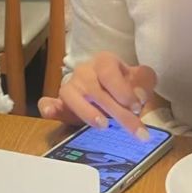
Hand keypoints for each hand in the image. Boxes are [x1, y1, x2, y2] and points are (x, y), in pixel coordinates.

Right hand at [38, 52, 156, 137]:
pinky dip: (48, 107)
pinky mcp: (59, 102)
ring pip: (72, 96)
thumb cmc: (124, 84)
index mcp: (104, 62)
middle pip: (96, 90)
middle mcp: (84, 71)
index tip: (137, 108)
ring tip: (103, 125)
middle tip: (133, 131)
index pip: (109, 73)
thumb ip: (144, 84)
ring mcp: (70, 86)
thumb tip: (138, 96)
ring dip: (87, 111)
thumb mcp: (140, 80)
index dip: (123, 91)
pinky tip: (51, 112)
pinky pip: (48, 102)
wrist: (107, 89)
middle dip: (117, 113)